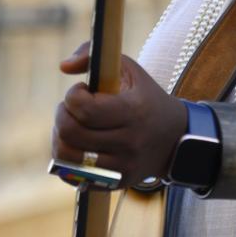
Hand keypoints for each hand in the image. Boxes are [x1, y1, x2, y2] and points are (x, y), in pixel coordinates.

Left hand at [52, 43, 186, 187]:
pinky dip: (66, 161)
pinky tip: (75, 146)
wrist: (175, 138)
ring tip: (72, 126)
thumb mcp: (128, 69)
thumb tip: (63, 66)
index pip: (84, 109)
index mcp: (133, 111)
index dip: (73, 96)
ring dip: (60, 138)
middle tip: (72, 109)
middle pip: (71, 134)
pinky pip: (75, 177)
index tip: (83, 90)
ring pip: (68, 158)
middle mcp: (129, 142)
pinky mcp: (116, 182)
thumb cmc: (144, 98)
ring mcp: (122, 166)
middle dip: (62, 116)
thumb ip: (93, 54)